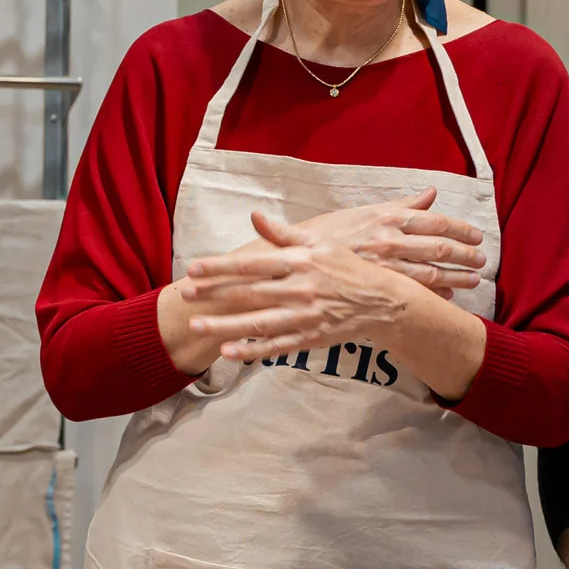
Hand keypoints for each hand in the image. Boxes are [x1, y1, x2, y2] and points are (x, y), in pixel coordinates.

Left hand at [174, 210, 443, 362]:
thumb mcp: (320, 243)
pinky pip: (276, 346)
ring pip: (258, 323)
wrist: (383, 301)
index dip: (221, 266)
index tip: (194, 268)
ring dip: (225, 326)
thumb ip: (284, 233)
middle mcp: (299, 289)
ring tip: (196, 326)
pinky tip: (229, 353)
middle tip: (185, 294)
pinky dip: (252, 350)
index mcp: (299, 262)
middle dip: (214, 295)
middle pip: (249, 293)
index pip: (252, 264)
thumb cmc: (348, 268)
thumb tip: (254, 216)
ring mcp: (304, 316)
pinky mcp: (309, 337)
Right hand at [276, 187, 486, 294]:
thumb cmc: (327, 232)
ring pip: (431, 274)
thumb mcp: (363, 212)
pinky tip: (448, 296)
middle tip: (482, 260)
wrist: (293, 257)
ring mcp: (384, 266)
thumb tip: (430, 192)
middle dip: (465, 256)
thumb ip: (401, 204)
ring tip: (474, 281)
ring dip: (457, 277)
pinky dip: (435, 294)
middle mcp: (389, 241)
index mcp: (388, 218)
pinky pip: (413, 293)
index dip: (460, 230)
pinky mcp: (377, 287)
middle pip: (438, 249)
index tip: (477, 236)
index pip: (434, 222)